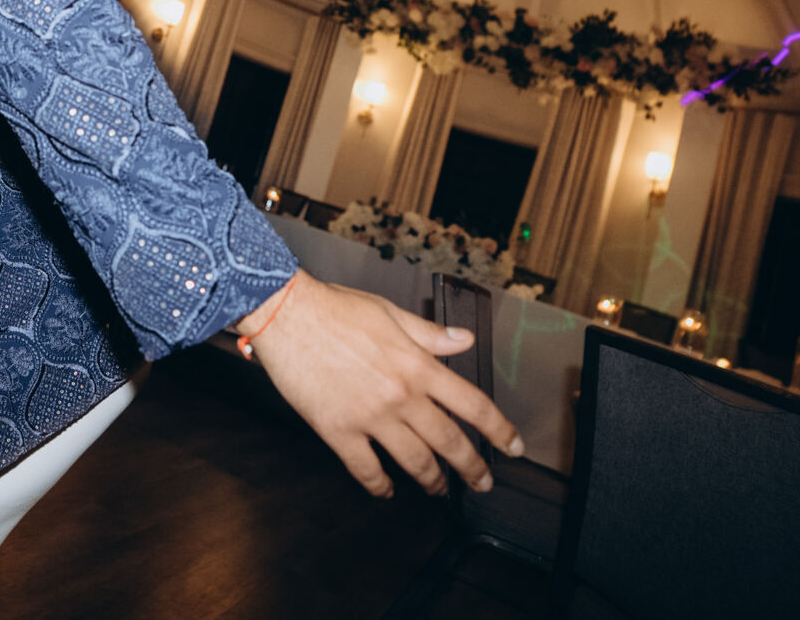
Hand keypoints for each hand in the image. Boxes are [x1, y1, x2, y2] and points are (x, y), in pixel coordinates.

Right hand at [240, 272, 521, 498]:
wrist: (286, 313)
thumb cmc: (334, 308)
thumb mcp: (389, 313)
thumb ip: (429, 334)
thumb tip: (464, 340)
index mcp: (418, 365)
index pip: (472, 405)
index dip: (499, 430)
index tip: (513, 446)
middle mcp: (401, 394)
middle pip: (449, 442)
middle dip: (472, 468)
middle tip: (482, 483)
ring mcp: (370, 416)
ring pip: (414, 461)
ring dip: (431, 480)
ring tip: (437, 488)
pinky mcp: (338, 430)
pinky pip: (366, 469)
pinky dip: (380, 485)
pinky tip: (386, 490)